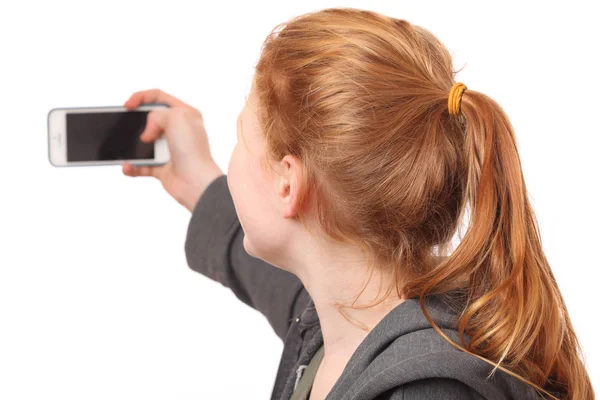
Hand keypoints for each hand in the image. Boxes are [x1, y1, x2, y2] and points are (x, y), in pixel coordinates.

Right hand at [122, 89, 223, 211]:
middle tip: (125, 126)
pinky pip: (142, 164)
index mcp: (185, 114)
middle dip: (135, 122)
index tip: (127, 106)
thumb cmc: (192, 150)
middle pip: (150, 119)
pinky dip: (133, 166)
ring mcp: (170, 149)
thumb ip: (156, 115)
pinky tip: (127, 166)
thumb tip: (147, 133)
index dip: (141, 97)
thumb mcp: (176, 117)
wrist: (196, 182)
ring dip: (132, 146)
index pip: (159, 97)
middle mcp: (178, 130)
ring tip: (125, 148)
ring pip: (144, 143)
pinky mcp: (162, 166)